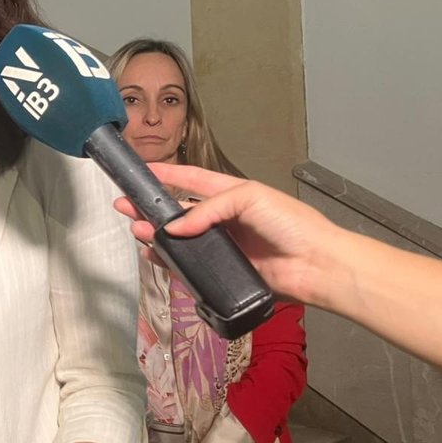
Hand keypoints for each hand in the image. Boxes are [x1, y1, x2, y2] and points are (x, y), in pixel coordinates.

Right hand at [113, 164, 338, 306]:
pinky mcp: (223, 271)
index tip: (142, 170)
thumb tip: (174, 228)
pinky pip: (190, 266)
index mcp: (232, 194)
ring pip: (179, 240)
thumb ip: (207, 209)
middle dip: (151, 207)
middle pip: (178, 211)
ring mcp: (222, 246)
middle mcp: (224, 219)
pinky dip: (169, 262)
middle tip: (125, 205)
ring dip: (156, 234)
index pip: (191, 179)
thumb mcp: (249, 198)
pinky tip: (154, 255)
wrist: (316, 265)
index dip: (166, 174)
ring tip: (136, 230)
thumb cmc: (293, 225)